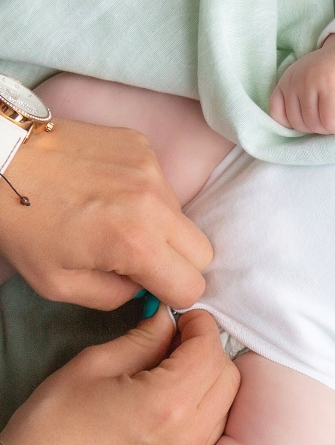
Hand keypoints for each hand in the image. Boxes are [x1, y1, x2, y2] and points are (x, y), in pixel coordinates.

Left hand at [0, 119, 212, 309]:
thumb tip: (142, 288)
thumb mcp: (58, 284)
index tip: (148, 286)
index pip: (192, 285)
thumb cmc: (21, 224)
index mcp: (136, 244)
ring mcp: (152, 169)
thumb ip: (113, 297)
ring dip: (158, 225)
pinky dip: (143, 195)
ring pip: (182, 216)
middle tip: (136, 257)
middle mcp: (155, 203)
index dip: (171, 293)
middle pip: (202, 251)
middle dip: (176, 262)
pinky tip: (106, 191)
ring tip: (113, 218)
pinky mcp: (142, 147)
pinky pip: (162, 184)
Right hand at [0, 307, 239, 444]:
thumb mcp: (95, 365)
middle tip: (180, 344)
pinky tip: (176, 406)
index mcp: (167, 402)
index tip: (185, 319)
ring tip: (177, 374)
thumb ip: (144, 338)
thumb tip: (170, 321)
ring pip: (227, 406)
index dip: (200, 326)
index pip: (210, 350)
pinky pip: (214, 434)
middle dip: (209, 351)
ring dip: (211, 382)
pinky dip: (207, 412)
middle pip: (228, 376)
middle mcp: (188, 435)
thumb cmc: (55, 424)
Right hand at [269, 33, 334, 134]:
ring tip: (323, 112)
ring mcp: (291, 81)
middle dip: (328, 127)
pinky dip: (289, 120)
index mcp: (332, 81)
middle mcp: (307, 80)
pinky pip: (276, 113)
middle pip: (314, 125)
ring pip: (296, 123)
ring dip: (311, 125)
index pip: (333, 123)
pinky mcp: (281, 84)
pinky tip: (304, 114)